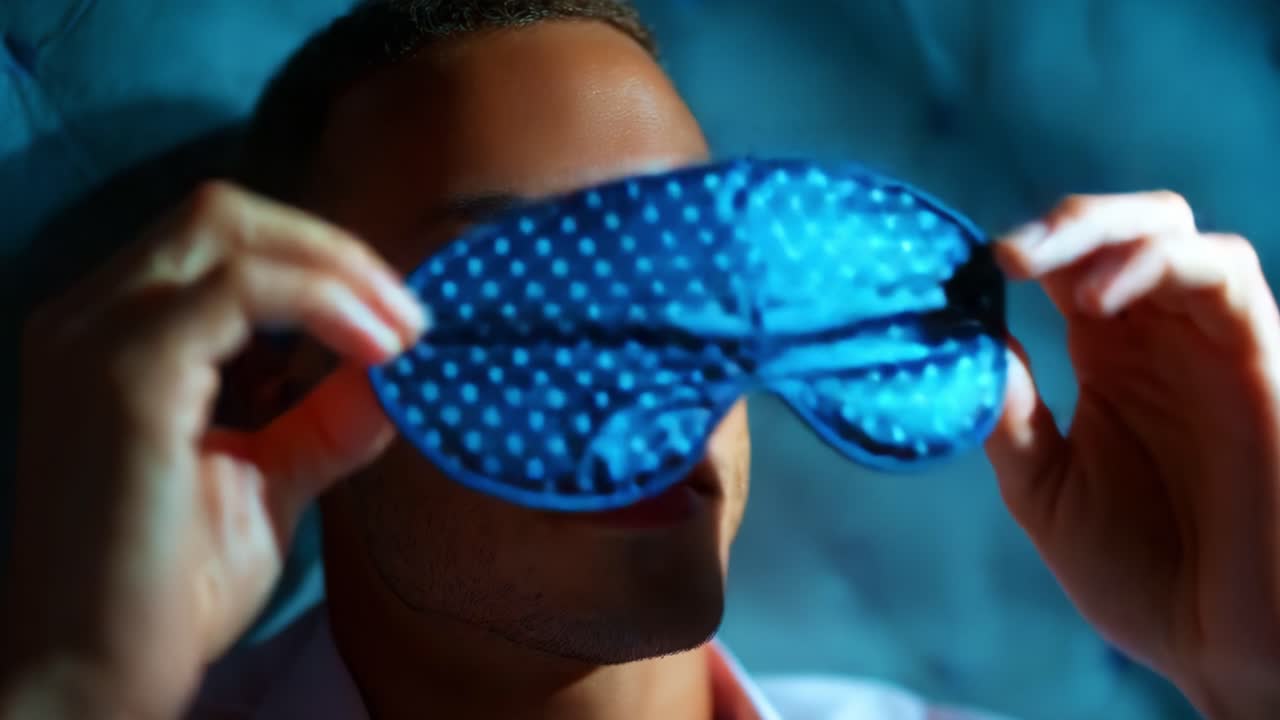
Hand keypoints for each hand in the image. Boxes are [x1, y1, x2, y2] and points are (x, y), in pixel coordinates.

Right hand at [0, 182, 426, 718]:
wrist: (94, 676)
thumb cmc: (173, 586)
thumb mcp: (271, 478)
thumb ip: (326, 416)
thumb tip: (396, 371)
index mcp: (115, 335)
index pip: (223, 242)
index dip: (321, 259)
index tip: (399, 318)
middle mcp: (90, 319)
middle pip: (224, 213)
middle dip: (334, 249)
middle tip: (410, 314)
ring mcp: (95, 339)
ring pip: (228, 229)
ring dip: (336, 269)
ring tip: (402, 332)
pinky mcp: (122, 377)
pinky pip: (237, 290)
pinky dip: (320, 302)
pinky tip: (375, 351)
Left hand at [985, 192, 1279, 717]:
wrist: (1223, 644)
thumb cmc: (1143, 576)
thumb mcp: (1046, 492)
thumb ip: (1009, 418)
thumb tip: (966, 342)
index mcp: (1110, 358)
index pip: (1063, 268)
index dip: (1014, 254)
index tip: (954, 273)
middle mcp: (1159, 338)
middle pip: (1117, 228)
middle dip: (1056, 224)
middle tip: (998, 256)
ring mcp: (1208, 342)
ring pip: (1168, 229)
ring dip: (1097, 229)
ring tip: (1032, 268)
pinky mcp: (1258, 355)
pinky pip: (1224, 272)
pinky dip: (1155, 263)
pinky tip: (1094, 300)